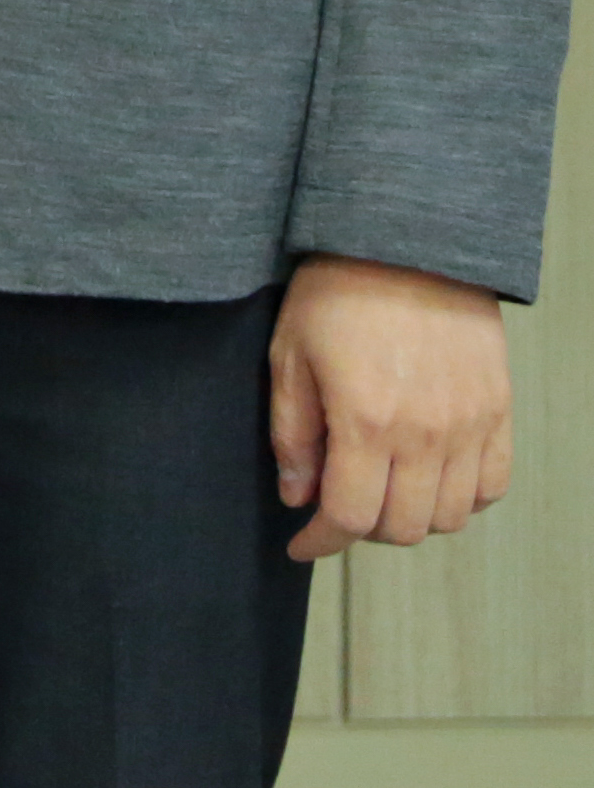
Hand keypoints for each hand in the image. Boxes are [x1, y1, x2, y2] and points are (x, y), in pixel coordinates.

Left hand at [273, 256, 515, 557]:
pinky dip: (462, 498)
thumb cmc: (337, 292)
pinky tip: (429, 478)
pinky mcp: (498, 411)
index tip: (300, 544)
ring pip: (449, 516)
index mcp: (366, 421)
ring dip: (411, 517)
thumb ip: (292, 434)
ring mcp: (470, 425)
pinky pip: (491, 485)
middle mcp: (426, 434)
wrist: (407, 242)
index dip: (320, 542)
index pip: (349, 516)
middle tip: (336, 507)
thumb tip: (298, 496)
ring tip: (380, 490)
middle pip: (402, 527)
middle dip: (361, 530)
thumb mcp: (289, 356)